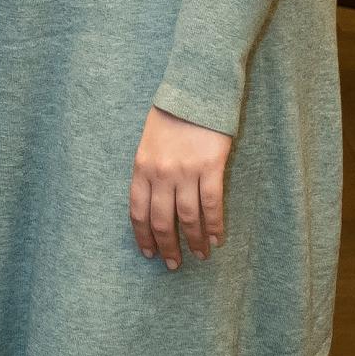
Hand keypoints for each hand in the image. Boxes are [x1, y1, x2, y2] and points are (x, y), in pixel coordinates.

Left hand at [130, 104, 231, 269]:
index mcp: (141, 167)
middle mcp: (160, 173)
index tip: (148, 253)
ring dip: (194, 241)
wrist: (197, 90)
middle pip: (161, 220)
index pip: (137, 211)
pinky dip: (214, 225)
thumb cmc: (172, 114)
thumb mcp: (148, 141)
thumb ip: (149, 170)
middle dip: (167, 247)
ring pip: (187, 218)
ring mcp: (185, 171)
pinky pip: (211, 205)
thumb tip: (155, 201)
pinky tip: (217, 238)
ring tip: (201, 255)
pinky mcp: (210, 167)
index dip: (142, 236)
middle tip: (173, 265)